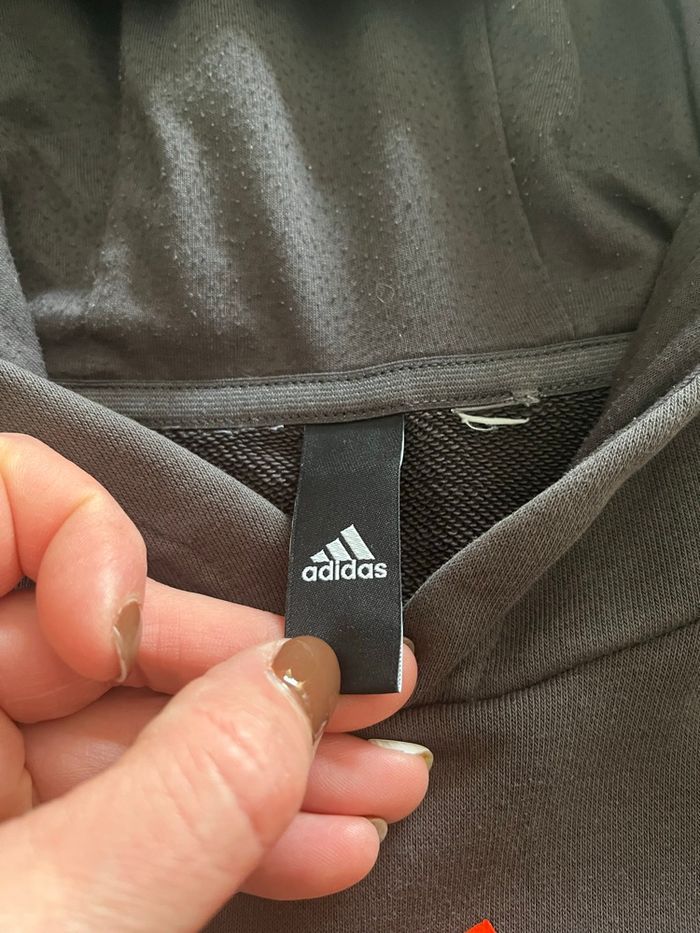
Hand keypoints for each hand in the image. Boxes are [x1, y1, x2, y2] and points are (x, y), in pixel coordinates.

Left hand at [0, 433, 430, 930]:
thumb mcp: (48, 915)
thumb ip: (183, 794)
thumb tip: (302, 681)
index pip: (2, 506)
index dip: (86, 533)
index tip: (133, 629)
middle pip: (108, 630)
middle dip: (251, 672)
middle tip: (364, 693)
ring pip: (142, 729)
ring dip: (272, 762)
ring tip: (377, 783)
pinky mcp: (38, 853)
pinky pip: (141, 806)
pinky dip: (230, 824)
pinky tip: (323, 835)